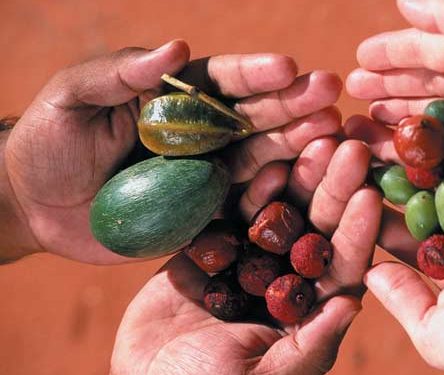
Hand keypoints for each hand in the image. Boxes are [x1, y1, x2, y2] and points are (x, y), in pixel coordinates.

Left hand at [3, 40, 342, 263]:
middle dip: (293, 104)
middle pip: (254, 116)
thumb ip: (119, 73)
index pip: (222, 81)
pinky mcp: (204, 214)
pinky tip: (302, 183)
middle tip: (330, 95)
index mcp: (175, 97)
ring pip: (260, 157)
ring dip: (296, 145)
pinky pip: (243, 206)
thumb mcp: (72, 99)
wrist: (35, 206)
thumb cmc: (48, 143)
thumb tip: (177, 48)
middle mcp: (200, 133)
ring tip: (331, 132)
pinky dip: (272, 195)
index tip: (287, 68)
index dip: (255, 74)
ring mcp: (207, 174)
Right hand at [110, 140, 381, 374]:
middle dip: (333, 188)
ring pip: (278, 211)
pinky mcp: (210, 248)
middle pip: (315, 226)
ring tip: (316, 139)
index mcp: (307, 309)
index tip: (369, 195)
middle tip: (349, 146)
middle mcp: (283, 278)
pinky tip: (267, 161)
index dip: (356, 231)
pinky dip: (247, 188)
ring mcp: (247, 259)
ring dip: (297, 177)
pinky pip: (231, 212)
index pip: (341, 264)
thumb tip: (353, 303)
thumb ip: (310, 342)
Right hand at [345, 0, 443, 219]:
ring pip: (430, 116)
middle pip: (424, 80)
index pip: (426, 46)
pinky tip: (395, 157)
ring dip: (396, 115)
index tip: (357, 60)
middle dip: (387, 83)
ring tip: (365, 124)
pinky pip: (440, 151)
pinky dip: (415, 151)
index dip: (391, 50)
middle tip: (352, 94)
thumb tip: (405, 0)